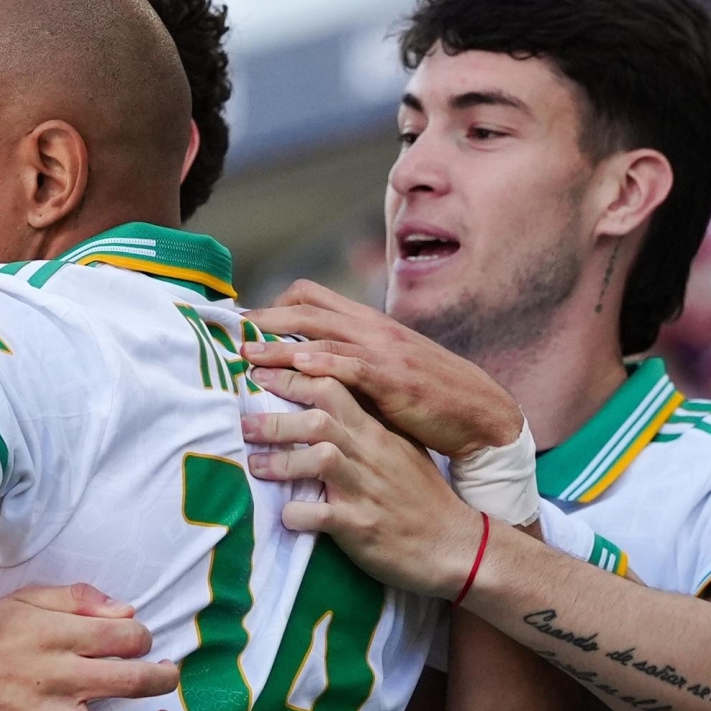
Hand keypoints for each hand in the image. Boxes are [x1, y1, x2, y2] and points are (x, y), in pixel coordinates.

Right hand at [0, 584, 177, 710]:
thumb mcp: (23, 601)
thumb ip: (76, 599)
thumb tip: (127, 611)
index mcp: (53, 633)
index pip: (125, 635)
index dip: (144, 638)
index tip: (141, 644)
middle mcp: (53, 676)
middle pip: (131, 681)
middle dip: (164, 679)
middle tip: (168, 677)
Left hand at [240, 367, 482, 597]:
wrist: (456, 545)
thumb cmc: (421, 498)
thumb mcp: (400, 451)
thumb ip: (368, 427)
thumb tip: (330, 405)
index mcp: (377, 433)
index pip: (333, 389)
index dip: (293, 379)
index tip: (261, 376)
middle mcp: (370, 454)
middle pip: (318, 419)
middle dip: (275, 419)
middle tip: (243, 423)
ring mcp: (366, 489)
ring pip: (318, 458)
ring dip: (279, 462)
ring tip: (254, 466)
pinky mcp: (361, 525)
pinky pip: (319, 515)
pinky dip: (295, 514)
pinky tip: (284, 516)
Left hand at [243, 280, 521, 457]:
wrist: (480, 413)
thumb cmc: (428, 395)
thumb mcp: (384, 368)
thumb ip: (347, 361)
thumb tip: (302, 367)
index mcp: (368, 323)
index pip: (311, 297)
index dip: (273, 306)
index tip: (244, 323)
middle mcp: (373, 329)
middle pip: (307, 310)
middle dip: (265, 320)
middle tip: (230, 333)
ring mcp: (386, 352)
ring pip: (323, 337)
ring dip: (281, 346)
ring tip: (247, 356)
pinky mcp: (396, 379)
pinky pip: (354, 366)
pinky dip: (325, 364)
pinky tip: (299, 368)